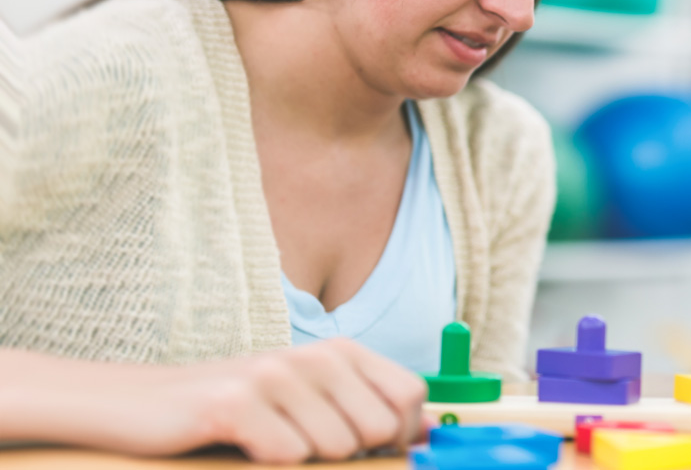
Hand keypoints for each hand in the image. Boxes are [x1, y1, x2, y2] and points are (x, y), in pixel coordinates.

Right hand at [118, 339, 425, 462]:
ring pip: (335, 447)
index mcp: (339, 352)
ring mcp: (275, 375)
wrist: (138, 405)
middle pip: (378, 429)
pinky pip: (287, 456)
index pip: (410, 396)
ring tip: (265, 441)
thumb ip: (367, 410)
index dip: (400, 435)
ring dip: (301, 460)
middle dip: (348, 454)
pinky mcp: (235, 403)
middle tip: (299, 444)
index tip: (369, 450)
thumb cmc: (235, 413)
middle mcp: (314, 355)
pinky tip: (238, 445)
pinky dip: (266, 462)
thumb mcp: (309, 402)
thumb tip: (431, 429)